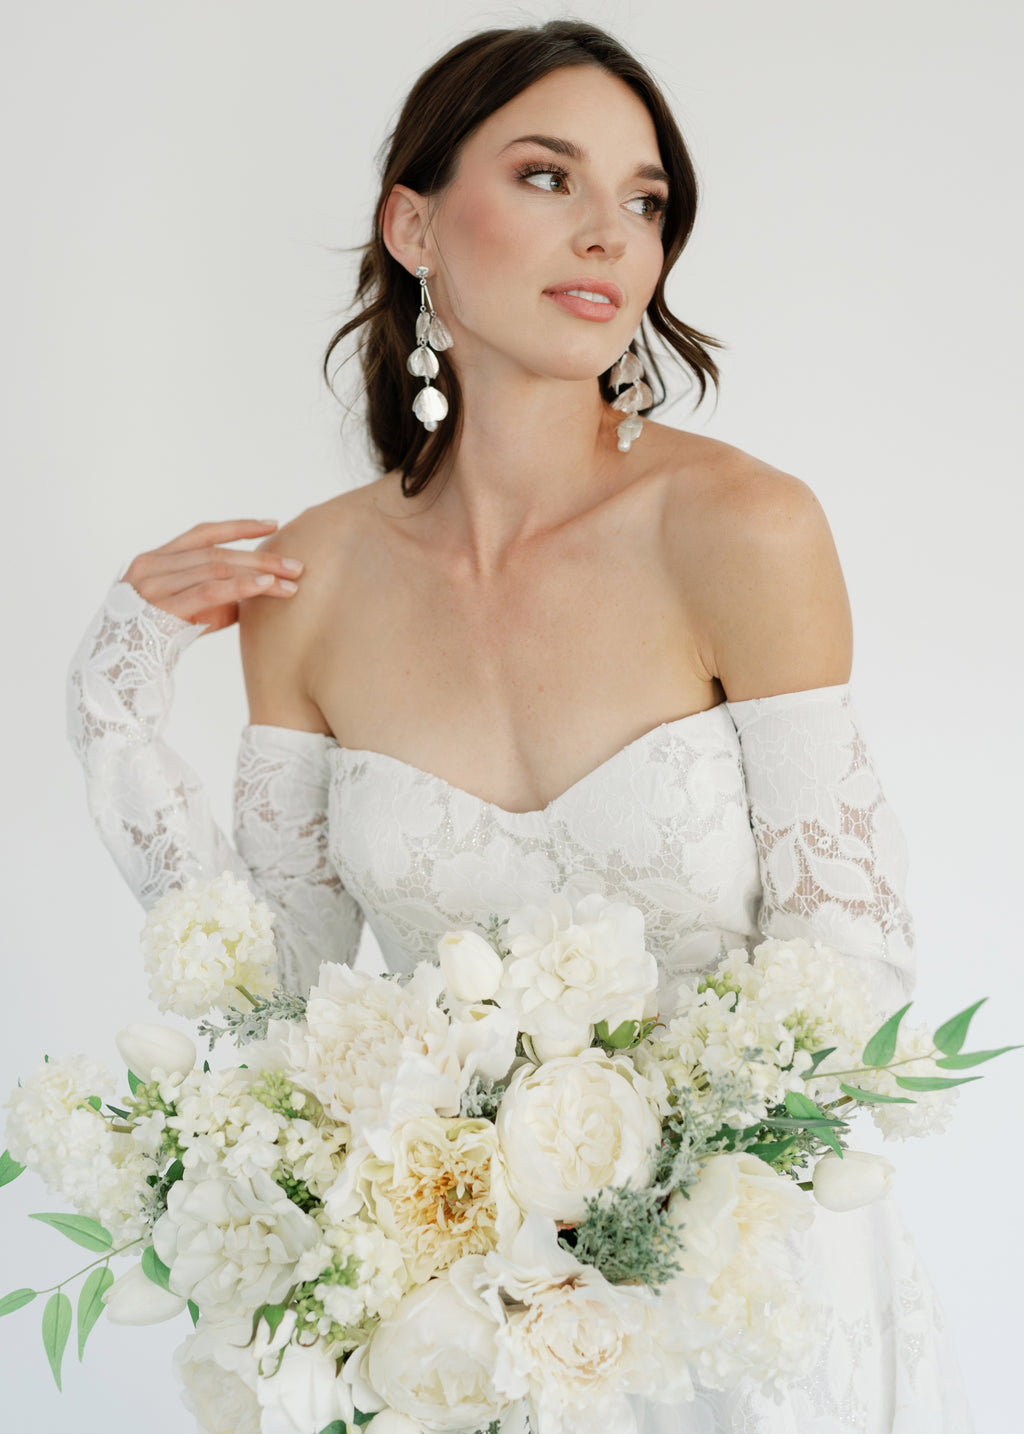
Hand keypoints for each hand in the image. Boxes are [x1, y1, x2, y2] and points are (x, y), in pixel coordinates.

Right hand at [121, 519, 302, 634]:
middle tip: (297, 565)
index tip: (273, 524)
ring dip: (258, 574)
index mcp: (157, 558)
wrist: (120, 672)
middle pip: (216, 552)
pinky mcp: (162, 607)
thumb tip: (264, 587)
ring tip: (289, 581)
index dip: (239, 527)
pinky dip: (241, 587)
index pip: (203, 533)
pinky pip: (209, 591)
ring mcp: (154, 584)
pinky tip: (265, 588)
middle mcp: (152, 565)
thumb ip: (221, 594)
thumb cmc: (159, 638)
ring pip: (215, 568)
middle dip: (260, 557)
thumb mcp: (193, 609)